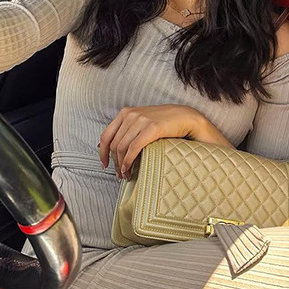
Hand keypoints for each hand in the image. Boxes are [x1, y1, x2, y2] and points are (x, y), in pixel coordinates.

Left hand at [98, 104, 233, 178]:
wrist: (185, 117)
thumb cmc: (163, 123)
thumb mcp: (141, 122)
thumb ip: (125, 130)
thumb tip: (102, 144)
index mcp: (126, 113)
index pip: (106, 135)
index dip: (102, 152)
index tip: (104, 165)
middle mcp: (131, 114)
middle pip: (114, 144)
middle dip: (114, 162)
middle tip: (119, 175)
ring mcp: (141, 120)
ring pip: (122, 148)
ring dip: (121, 165)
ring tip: (125, 176)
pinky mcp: (151, 128)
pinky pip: (133, 148)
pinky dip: (128, 162)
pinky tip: (129, 170)